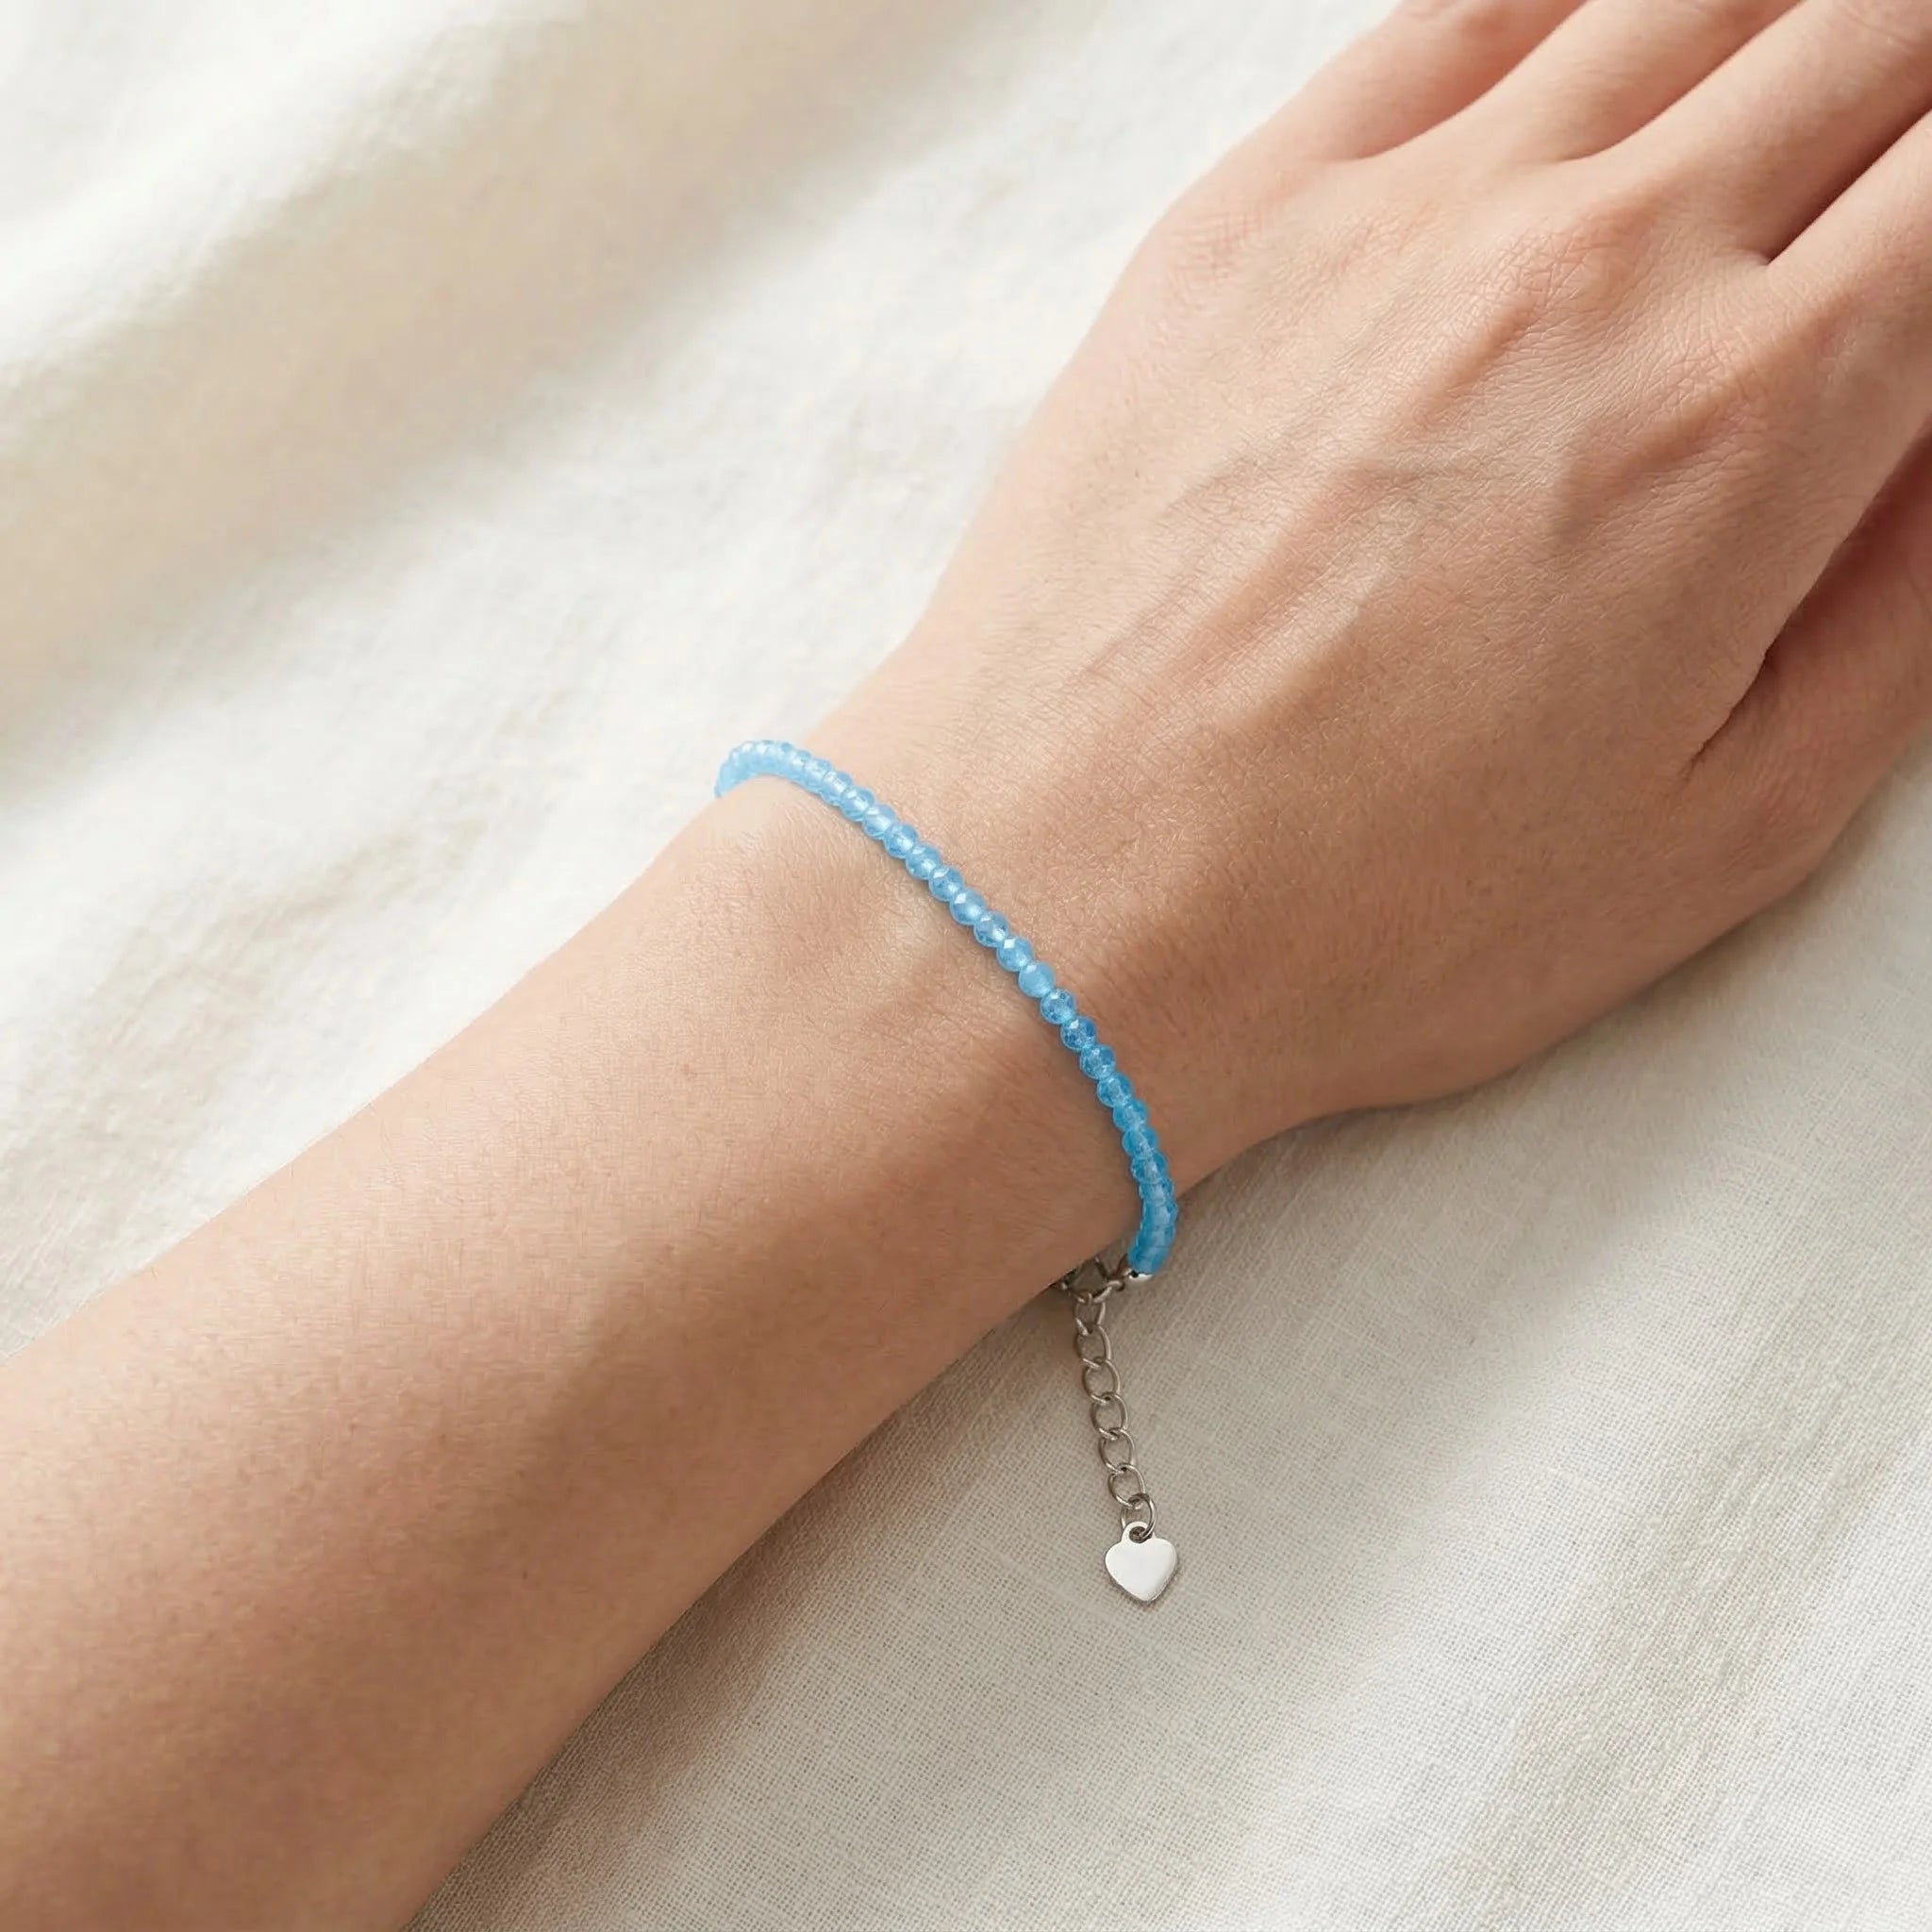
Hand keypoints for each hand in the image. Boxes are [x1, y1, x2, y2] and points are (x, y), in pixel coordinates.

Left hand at [820, 0, 1931, 1182]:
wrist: (1062, 899)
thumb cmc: (1367, 917)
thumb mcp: (1726, 829)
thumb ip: (1903, 601)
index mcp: (1754, 415)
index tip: (1930, 268)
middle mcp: (1593, 262)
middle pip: (1854, 42)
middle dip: (1901, 101)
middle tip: (1874, 195)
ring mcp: (1401, 219)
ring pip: (1672, 0)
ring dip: (1763, 41)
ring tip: (1765, 123)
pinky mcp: (1244, 222)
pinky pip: (1455, 19)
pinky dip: (1567, 14)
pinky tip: (1591, 68)